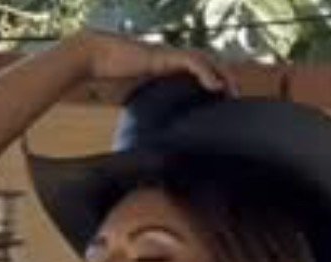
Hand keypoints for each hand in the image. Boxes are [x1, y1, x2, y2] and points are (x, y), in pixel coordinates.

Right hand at [69, 30, 237, 94]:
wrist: (94, 58)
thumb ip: (141, 108)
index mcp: (166, 68)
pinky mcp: (164, 56)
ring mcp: (168, 55)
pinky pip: (192, 62)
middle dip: (225, 77)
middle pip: (207, 63)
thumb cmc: (108, 77)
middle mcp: (171, 58)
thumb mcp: (130, 98)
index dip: (212, 81)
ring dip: (221, 74)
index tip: (221, 99)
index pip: (197, 71)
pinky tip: (214, 86)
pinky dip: (206, 73)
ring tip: (231, 90)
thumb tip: (140, 137)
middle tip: (235, 96)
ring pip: (205, 60)